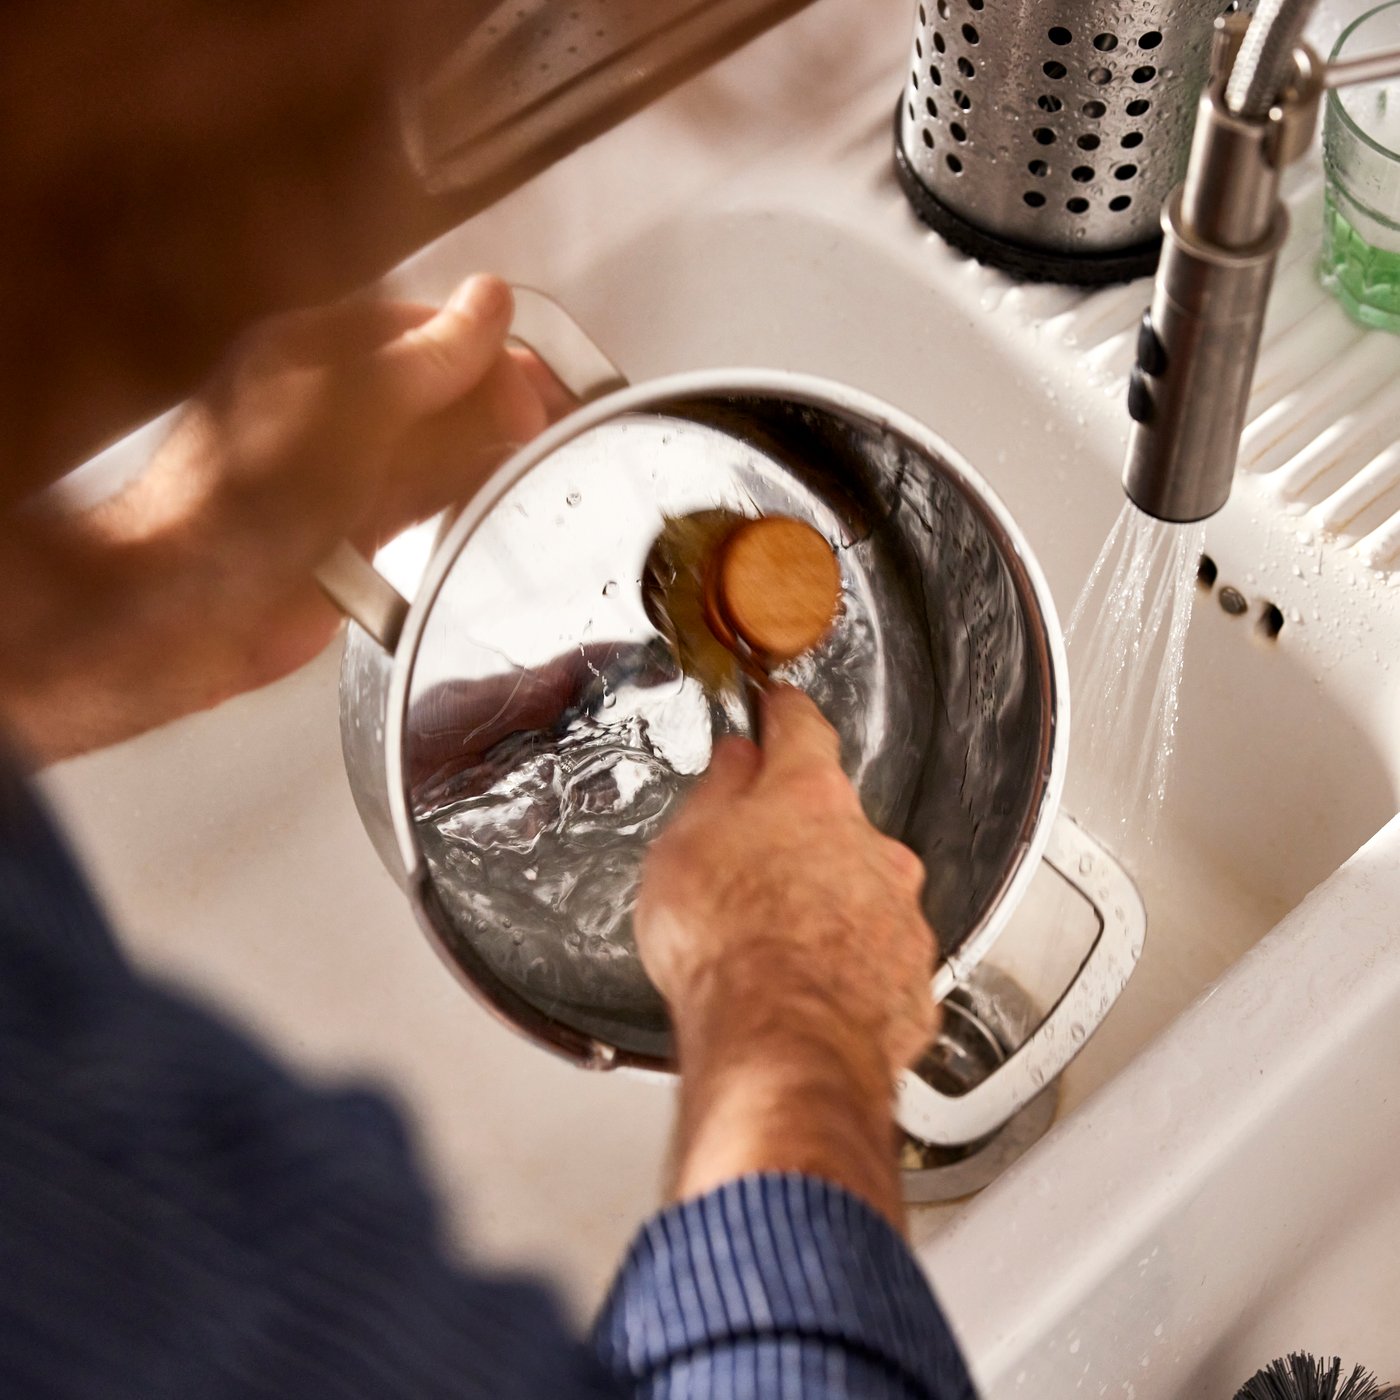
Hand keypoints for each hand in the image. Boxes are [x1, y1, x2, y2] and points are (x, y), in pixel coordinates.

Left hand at [0, 276, 571, 761]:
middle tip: (560, 426)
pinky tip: (502, 502)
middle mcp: (333, 405)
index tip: (545, 378)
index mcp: (317, 352)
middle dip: (499, 401)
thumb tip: (493, 300)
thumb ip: (428, 357)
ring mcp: (344, 471)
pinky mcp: (356, 533)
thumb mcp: (351, 406)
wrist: (186, 608)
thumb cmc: (249, 494)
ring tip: (548, 463)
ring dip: (489, 452)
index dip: (490, 347)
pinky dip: (463, 500)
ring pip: (437, 447)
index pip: (424, 327)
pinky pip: (424, 503)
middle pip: (437, 388)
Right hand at [635, 685, 937, 1227]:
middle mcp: (872, 847)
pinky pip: (879, 960)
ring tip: (772, 949)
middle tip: (750, 873)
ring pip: (864, 892)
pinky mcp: (912, 981)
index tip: (778, 708)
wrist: (781, 1046)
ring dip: (828, 908)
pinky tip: (807, 991)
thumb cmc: (728, 950)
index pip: (802, 728)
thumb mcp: (682, 849)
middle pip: (836, 820)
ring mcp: (900, 916)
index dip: (784, 714)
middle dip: (800, 838)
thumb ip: (718, 794)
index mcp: (811, 798)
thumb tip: (735, 765)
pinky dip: (850, 968)